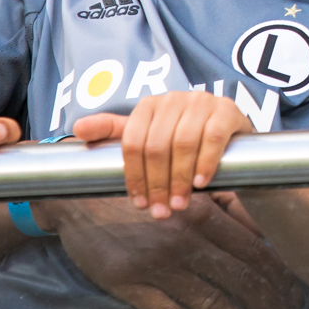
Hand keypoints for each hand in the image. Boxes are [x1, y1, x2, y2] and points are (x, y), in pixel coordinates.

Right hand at [35, 193, 300, 308]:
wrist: (76, 194)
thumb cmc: (140, 189)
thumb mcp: (184, 189)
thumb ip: (221, 209)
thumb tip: (262, 233)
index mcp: (204, 213)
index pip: (255, 251)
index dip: (281, 276)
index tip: (298, 295)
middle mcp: (186, 240)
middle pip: (242, 280)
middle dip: (273, 307)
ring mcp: (158, 265)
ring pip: (212, 304)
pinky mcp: (130, 284)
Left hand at [74, 92, 253, 218]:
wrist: (231, 142)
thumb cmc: (184, 142)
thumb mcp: (149, 137)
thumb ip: (114, 133)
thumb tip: (77, 129)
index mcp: (150, 104)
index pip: (132, 141)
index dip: (134, 175)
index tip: (140, 202)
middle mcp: (175, 98)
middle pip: (156, 145)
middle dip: (157, 183)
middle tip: (162, 210)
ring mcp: (203, 101)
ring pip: (183, 143)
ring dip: (180, 179)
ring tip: (180, 203)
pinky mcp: (227, 110)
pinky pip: (213, 137)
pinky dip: (205, 162)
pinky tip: (202, 182)